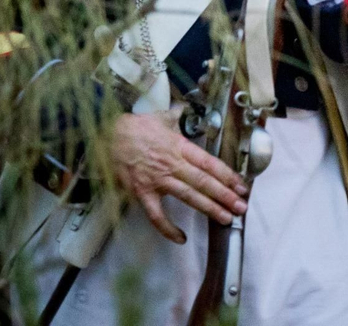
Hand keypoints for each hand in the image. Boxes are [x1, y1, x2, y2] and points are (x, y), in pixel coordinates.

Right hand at [110, 111, 247, 242]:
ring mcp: (157, 181)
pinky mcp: (141, 193)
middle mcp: (172, 165)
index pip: (210, 163)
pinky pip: (156, 215)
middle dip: (225, 195)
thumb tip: (183, 110)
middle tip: (241, 207)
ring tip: (226, 219)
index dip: (228, 175)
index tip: (242, 186)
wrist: (105, 135)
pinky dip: (167, 228)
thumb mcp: (161, 117)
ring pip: (188, 197)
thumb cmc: (134, 127)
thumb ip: (176, 117)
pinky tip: (181, 238)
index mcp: (180, 147)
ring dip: (209, 208)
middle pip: (204, 182)